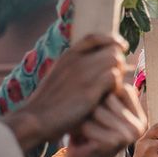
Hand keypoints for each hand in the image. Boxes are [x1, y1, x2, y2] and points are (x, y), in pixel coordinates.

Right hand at [4, 34, 126, 152]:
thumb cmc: (48, 104)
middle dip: (119, 63)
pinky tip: (109, 97)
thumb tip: (92, 68)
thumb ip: (74, 70)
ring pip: (115, 60)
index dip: (112, 40)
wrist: (36, 119)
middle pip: (111, 49)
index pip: (95, 37)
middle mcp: (76, 59)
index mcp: (68, 56)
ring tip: (112, 89)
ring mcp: (83, 72)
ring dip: (119, 74)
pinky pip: (114, 77)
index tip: (121, 48)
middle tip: (116, 80)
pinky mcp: (89, 88)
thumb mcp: (59, 78)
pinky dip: (116, 86)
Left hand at [59, 86, 146, 156]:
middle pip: (109, 96)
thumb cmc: (88, 132)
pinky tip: (83, 139)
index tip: (99, 111)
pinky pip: (88, 122)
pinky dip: (79, 129)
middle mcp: (139, 126)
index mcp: (140, 116)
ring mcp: (128, 136)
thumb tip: (119, 60)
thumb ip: (110, 91)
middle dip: (92, 106)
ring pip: (97, 108)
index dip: (102, 93)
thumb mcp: (102, 109)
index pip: (121, 87)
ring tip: (86, 129)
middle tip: (90, 123)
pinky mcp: (113, 144)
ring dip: (84, 117)